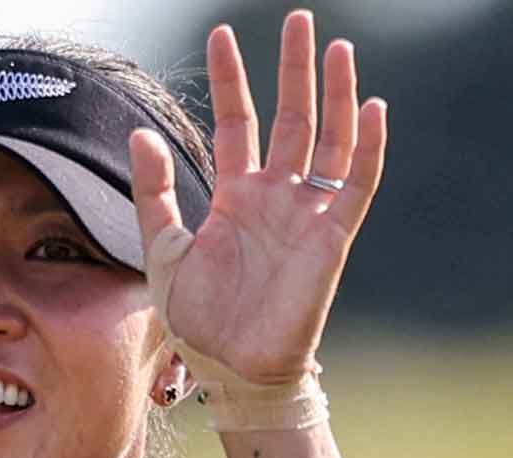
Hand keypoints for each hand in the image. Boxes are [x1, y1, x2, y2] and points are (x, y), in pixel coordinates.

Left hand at [129, 12, 384, 384]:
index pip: (237, 121)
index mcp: (235, 195)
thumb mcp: (162, 250)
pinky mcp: (332, 236)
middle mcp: (275, 195)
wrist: (230, 367)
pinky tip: (371, 108)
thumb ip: (153, 193)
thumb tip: (140, 134)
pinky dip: (368, 148)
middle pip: (290, 117)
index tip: (220, 34)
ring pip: (329, 140)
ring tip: (336, 48)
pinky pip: (357, 184)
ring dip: (335, 95)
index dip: (231, 79)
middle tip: (299, 18)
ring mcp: (307, 213)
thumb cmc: (199, 318)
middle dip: (293, 68)